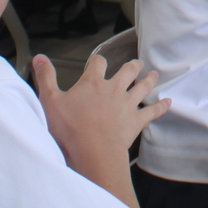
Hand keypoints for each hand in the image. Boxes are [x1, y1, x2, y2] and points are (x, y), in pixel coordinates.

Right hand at [33, 53, 169, 182]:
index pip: (97, 63)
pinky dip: (161, 106)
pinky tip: (168, 102)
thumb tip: (39, 57)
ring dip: (149, 80)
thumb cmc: (70, 128)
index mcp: (92, 83)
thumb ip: (45, 78)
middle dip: (132, 66)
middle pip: (127, 71)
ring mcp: (127, 104)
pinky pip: (152, 111)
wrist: (93, 150)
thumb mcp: (50, 101)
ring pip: (143, 87)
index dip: (98, 61)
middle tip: (137, 63)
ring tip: (154, 75)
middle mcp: (113, 89)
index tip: (98, 61)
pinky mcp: (136, 120)